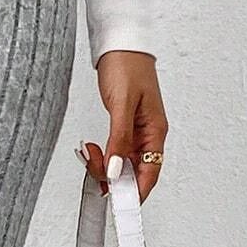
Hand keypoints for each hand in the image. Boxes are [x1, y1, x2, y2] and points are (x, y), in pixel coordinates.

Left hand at [79, 50, 167, 201]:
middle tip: (93, 167)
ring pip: (122, 162)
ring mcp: (136, 130)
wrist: (119, 42)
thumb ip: (119, 139)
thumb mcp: (121, 105)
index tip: (119, 204)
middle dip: (113, 176)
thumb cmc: (127, 65)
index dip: (135, 193)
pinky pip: (115, 150)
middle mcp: (149, 134)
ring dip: (105, 164)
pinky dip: (103, 154)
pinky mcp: (124, 125)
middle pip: (134, 171)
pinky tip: (92, 150)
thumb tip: (116, 171)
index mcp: (156, 131)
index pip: (150, 173)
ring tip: (89, 153)